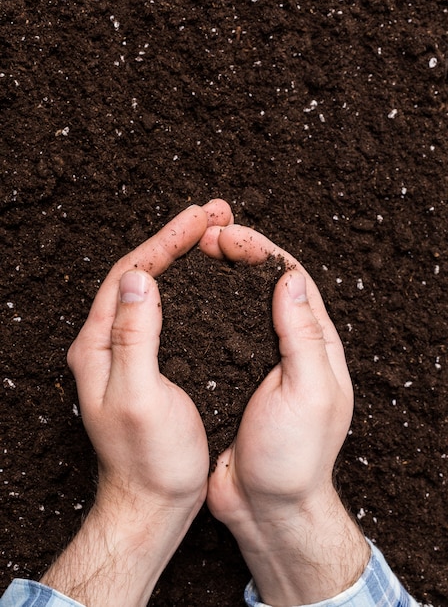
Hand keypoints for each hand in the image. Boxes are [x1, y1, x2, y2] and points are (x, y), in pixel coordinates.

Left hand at [41, 200, 232, 606]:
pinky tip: (214, 281)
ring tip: (219, 235)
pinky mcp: (153, 362)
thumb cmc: (148, 459)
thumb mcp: (139, 397)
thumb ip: (135, 336)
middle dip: (179, 239)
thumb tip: (141, 276)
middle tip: (217, 213)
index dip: (166, 240)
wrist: (152, 502)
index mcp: (98, 344)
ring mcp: (131, 351)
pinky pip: (171, 310)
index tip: (201, 218)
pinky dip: (193, 287)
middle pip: (143, 272)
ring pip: (158, 288)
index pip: (130, 272)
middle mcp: (110, 341)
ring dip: (188, 258)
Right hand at [203, 225, 369, 605]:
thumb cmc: (293, 457)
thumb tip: (289, 278)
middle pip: (263, 284)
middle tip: (204, 235)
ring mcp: (256, 360)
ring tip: (190, 254)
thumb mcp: (308, 393)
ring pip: (237, 304)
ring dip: (216, 275)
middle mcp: (288, 347)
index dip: (261, 251)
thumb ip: (303, 335)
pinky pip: (214, 333)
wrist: (266, 507)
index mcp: (315, 345)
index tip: (229, 236)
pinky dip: (200, 309)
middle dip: (237, 254)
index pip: (292, 279)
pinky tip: (178, 299)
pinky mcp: (228, 376)